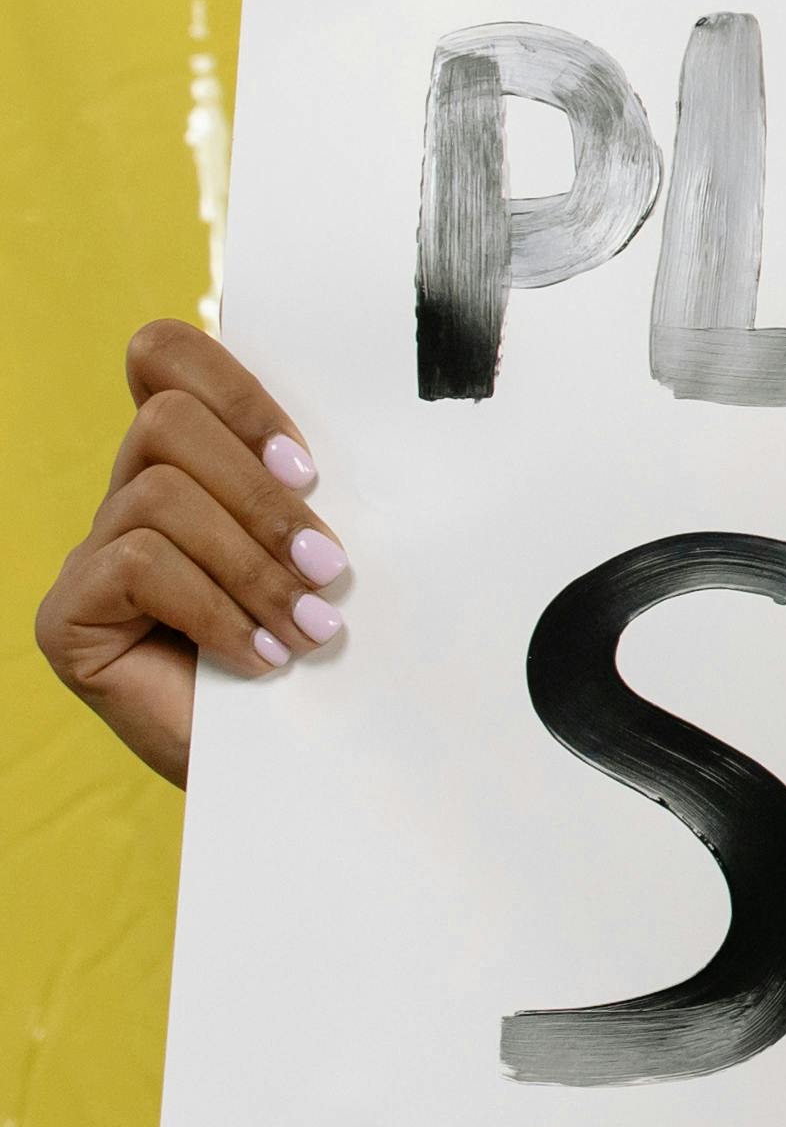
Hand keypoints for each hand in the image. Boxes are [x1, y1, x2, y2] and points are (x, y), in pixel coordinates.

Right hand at [38, 322, 349, 786]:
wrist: (291, 768)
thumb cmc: (319, 653)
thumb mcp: (326, 551)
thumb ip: (313, 487)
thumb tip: (378, 422)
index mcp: (192, 465)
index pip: (166, 358)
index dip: (232, 387)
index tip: (310, 466)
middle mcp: (127, 498)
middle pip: (165, 419)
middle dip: (261, 493)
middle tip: (328, 566)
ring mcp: (90, 557)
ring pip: (158, 495)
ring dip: (251, 564)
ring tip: (308, 626)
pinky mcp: (66, 617)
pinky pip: (138, 564)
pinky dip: (215, 609)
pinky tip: (260, 657)